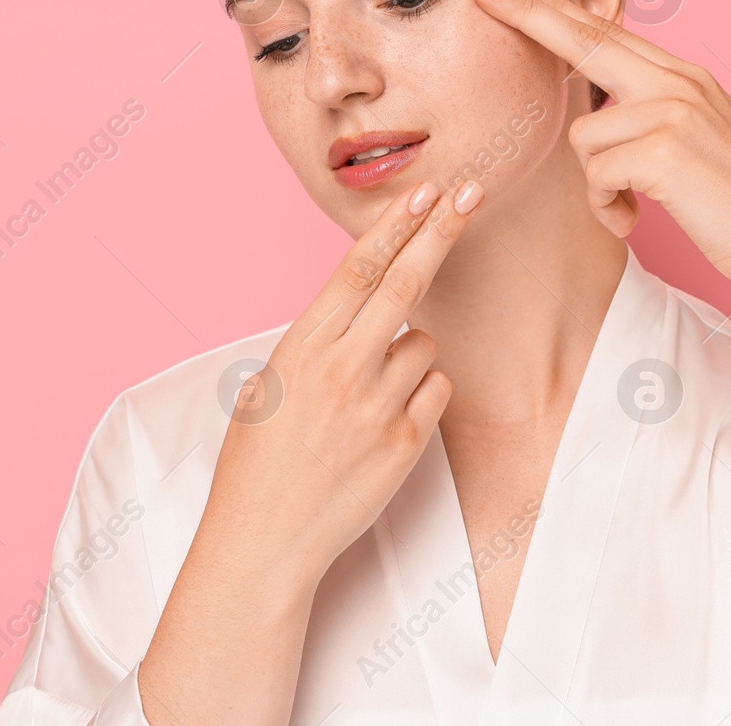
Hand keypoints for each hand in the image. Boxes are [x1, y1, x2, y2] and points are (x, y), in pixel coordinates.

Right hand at [196, 178, 484, 588]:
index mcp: (301, 347)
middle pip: (406, 282)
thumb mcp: (267, 384)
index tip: (424, 192)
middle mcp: (341, 367)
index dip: (394, 226)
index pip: (356, 269)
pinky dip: (422, 394)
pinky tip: (386, 421)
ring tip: (368, 395)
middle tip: (472, 192)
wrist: (264, 539)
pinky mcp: (406, 443)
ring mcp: (377, 405)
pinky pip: (436, 390)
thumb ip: (313, 342)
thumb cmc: (258, 461)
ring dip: (410, 352)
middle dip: (442, 230)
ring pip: (424, 343)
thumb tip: (354, 307)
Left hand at [471, 0, 730, 290]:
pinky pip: (598, 175)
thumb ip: (656, 117)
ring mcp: (672, 111)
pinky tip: (636, 220)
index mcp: (685, 78)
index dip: (558, 9)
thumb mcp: (701, 141)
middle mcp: (678, 83)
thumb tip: (607, 117)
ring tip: (633, 207)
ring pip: (584, 137)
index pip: (609, 34)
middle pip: (586, 41)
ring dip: (599, 184)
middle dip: (530, 15)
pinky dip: (609, 207)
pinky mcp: (664, 150)